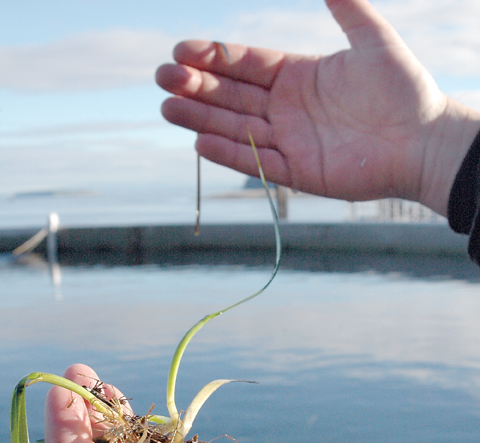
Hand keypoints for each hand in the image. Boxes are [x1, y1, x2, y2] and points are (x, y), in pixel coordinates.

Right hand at [156, 0, 479, 216]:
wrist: (423, 141)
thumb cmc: (405, 91)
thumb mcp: (373, 40)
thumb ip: (349, 8)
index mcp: (300, 76)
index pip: (247, 64)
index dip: (216, 56)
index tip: (183, 48)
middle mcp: (288, 108)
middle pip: (233, 95)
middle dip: (197, 85)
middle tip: (164, 76)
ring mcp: (291, 141)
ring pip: (236, 128)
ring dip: (201, 119)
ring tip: (167, 107)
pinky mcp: (299, 172)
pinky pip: (258, 162)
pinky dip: (230, 154)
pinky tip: (200, 142)